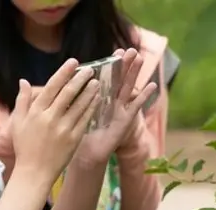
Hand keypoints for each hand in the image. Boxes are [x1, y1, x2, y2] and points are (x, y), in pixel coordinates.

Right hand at [9, 59, 100, 183]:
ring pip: (79, 104)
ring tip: (96, 81)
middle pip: (68, 92)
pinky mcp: (73, 138)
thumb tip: (22, 81)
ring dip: (89, 91)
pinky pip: (85, 119)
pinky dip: (91, 107)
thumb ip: (22, 100)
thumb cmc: (25, 148)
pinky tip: (97, 99)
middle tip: (89, 69)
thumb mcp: (18, 123)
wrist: (34, 173)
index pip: (52, 86)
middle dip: (80, 78)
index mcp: (35, 112)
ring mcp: (63, 128)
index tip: (73, 63)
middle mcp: (49, 118)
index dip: (64, 72)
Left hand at [74, 48, 157, 165]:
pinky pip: (135, 107)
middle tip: (130, 49)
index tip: (116, 51)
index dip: (111, 65)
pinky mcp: (125, 120)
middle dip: (125, 64)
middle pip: (119, 79)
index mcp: (98, 97)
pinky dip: (143, 96)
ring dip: (134, 74)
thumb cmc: (77, 133)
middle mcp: (110, 101)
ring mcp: (120, 109)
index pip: (106, 77)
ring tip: (140, 58)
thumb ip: (72, 98)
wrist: (85, 153)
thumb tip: (63, 81)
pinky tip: (152, 85)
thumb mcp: (73, 112)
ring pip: (127, 88)